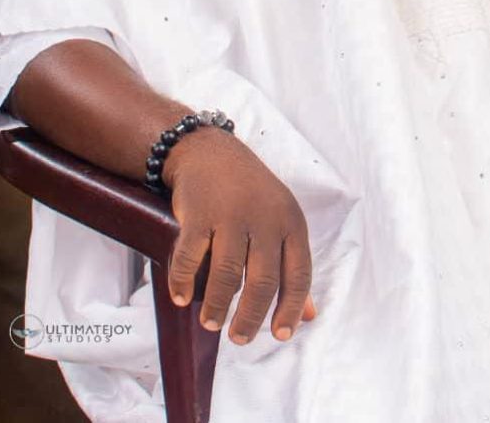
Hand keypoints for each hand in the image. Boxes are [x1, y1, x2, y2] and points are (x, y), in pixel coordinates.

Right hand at [164, 127, 315, 343]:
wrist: (210, 151)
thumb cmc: (250, 193)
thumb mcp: (281, 219)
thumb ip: (292, 265)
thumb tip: (307, 314)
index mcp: (290, 220)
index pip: (299, 272)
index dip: (291, 308)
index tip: (281, 334)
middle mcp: (265, 217)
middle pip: (263, 281)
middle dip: (251, 318)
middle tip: (239, 339)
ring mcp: (231, 214)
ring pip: (227, 274)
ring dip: (217, 305)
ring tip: (212, 322)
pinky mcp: (198, 213)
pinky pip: (191, 257)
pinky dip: (184, 282)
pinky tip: (182, 298)